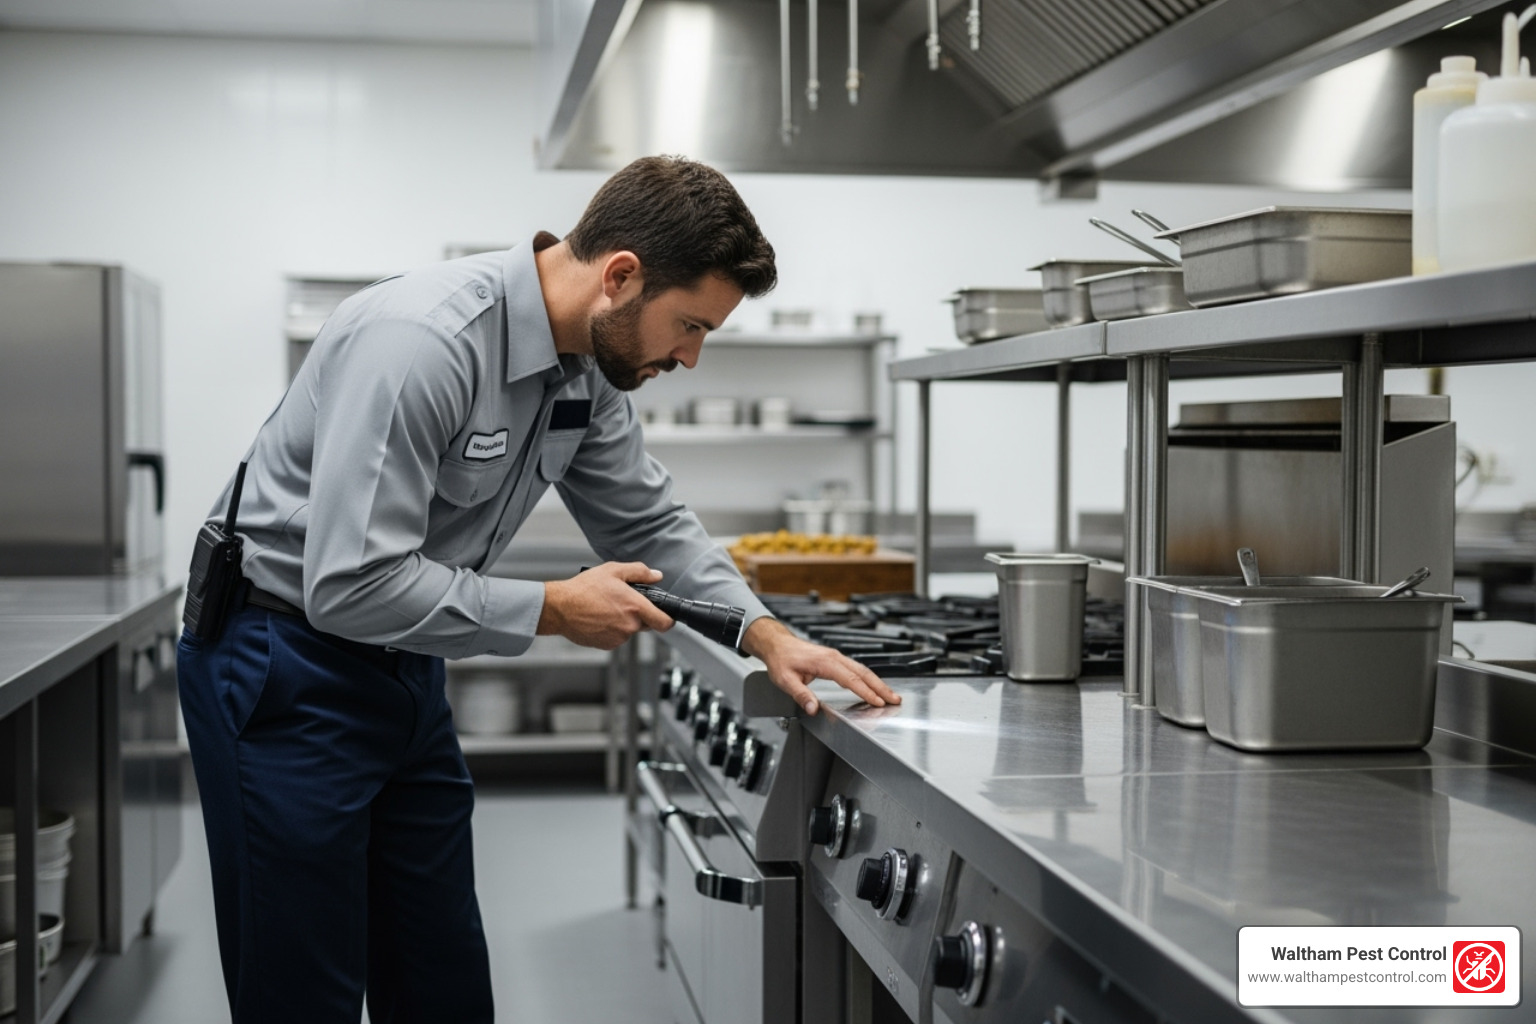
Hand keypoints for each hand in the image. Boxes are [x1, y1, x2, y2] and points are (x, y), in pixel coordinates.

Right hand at [539, 562, 673, 649]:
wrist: (560, 608)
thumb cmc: (583, 589)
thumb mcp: (613, 570)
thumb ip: (640, 572)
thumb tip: (656, 576)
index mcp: (635, 607)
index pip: (664, 623)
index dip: (668, 620)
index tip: (666, 616)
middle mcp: (629, 625)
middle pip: (646, 624)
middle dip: (639, 615)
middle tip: (621, 603)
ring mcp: (618, 637)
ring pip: (630, 630)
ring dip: (623, 622)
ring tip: (606, 609)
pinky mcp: (607, 645)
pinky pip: (617, 637)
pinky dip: (612, 629)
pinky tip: (599, 618)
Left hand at [742, 618, 901, 715]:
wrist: (777, 644)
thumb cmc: (781, 660)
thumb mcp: (785, 680)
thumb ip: (801, 695)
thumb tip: (812, 708)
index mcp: (825, 662)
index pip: (850, 680)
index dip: (866, 692)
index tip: (878, 702)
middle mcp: (834, 657)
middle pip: (863, 673)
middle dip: (881, 687)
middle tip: (895, 700)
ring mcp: (836, 657)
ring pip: (862, 670)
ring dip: (877, 683)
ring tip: (890, 695)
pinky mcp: (835, 659)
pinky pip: (856, 669)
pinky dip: (868, 678)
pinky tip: (874, 687)